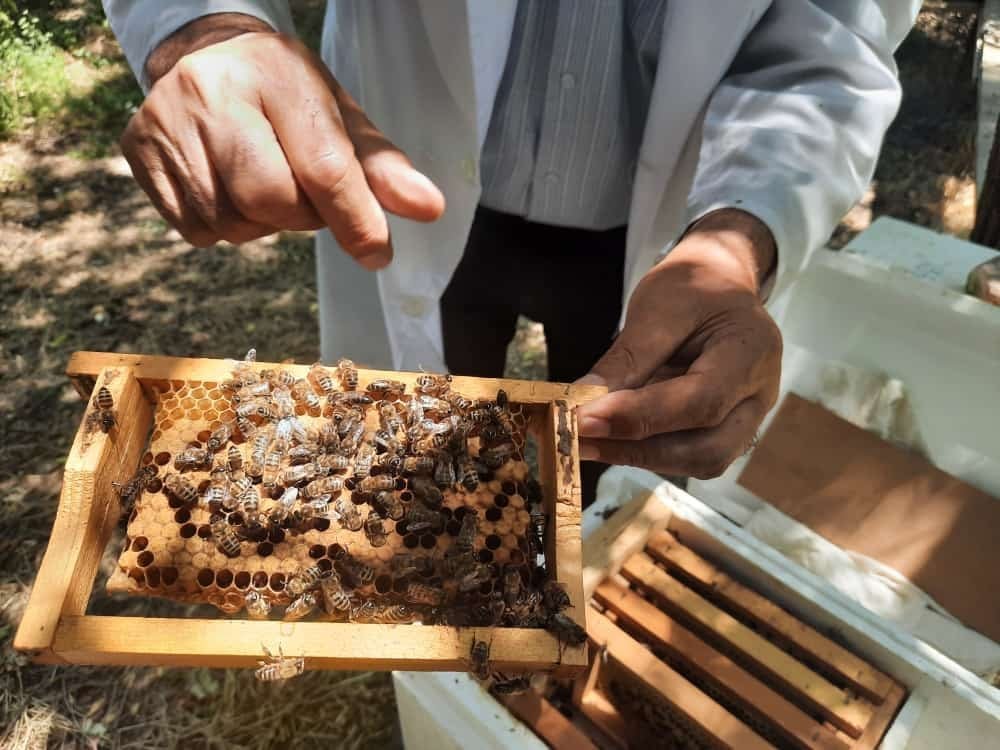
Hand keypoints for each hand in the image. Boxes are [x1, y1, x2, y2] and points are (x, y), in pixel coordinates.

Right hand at [121, 13, 444, 265]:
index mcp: (275, 75)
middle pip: (272, 202)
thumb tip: (428, 208)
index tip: (378, 253)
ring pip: (233, 224)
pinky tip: (228, 189)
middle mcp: (211, 93)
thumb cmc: (288, 99)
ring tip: (263, 182)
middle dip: (301, 216)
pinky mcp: (137, 155)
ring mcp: (166, 124)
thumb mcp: (340, 120)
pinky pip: (196, 231)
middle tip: (305, 195)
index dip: (355, 218)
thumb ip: (382, 167)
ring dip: (262, 224)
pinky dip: (224, 226)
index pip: (323, 165)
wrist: (207, 61)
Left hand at [576, 209, 781, 478]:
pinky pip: (688, 455)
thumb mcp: (658, 308)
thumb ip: (627, 360)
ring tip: (587, 441)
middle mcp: (759, 396)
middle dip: (638, 449)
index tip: (585, 419)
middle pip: (707, 448)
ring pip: (699, 461)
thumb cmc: (694, 288)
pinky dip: (646, 451)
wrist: (720, 284)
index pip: (701, 401)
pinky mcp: (725, 431)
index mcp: (752, 352)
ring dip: (638, 456)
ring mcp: (747, 419)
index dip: (641, 417)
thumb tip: (584, 405)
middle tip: (579, 438)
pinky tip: (609, 438)